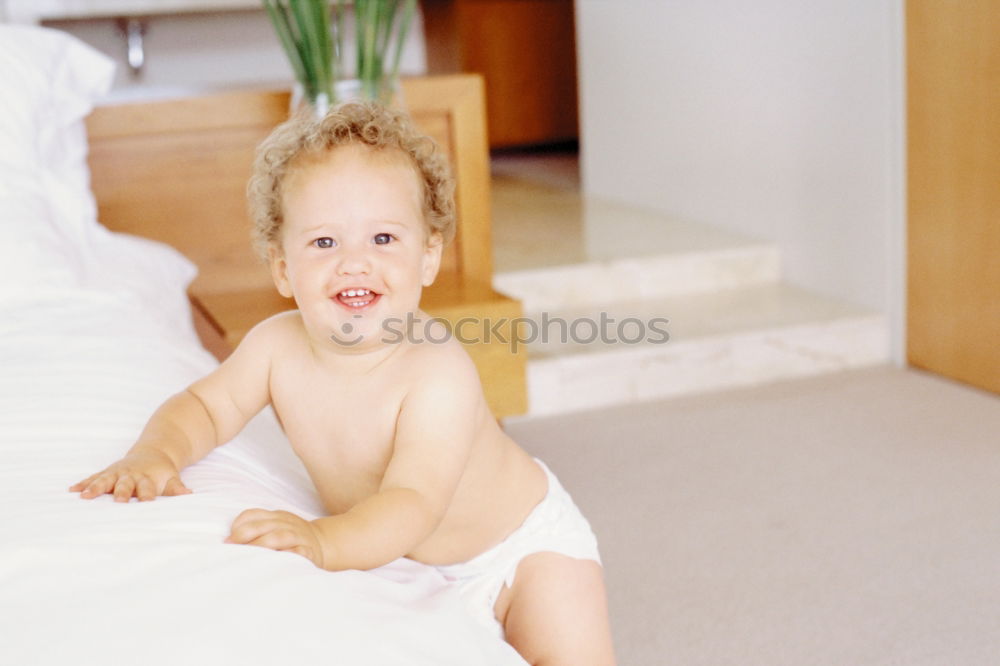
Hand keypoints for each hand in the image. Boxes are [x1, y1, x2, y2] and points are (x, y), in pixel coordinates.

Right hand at [69, 449, 190, 501]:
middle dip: (120, 493)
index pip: (146, 488)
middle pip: (124, 485)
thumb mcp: (171, 477)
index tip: (146, 504)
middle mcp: (130, 475)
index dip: (146, 495)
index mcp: (147, 478)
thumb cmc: (161, 472)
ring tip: (84, 496)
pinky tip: (72, 490)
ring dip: (94, 488)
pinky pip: (93, 478)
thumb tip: (188, 494)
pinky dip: (83, 483)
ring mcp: (117, 473)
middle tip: (116, 502)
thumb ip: (176, 487)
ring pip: (104, 480)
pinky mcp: (107, 472)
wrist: (154, 451)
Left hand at [225, 509, 325, 568]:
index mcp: (276, 516)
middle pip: (264, 525)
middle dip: (245, 536)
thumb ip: (256, 529)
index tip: (228, 542)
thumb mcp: (275, 526)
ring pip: (280, 537)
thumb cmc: (291, 539)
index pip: (253, 515)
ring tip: (248, 558)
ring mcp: (299, 537)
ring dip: (262, 546)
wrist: (324, 543)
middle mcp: (287, 524)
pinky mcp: (309, 553)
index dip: (238, 526)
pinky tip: (274, 565)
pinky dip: (286, 557)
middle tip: (232, 550)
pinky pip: (298, 553)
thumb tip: (227, 542)